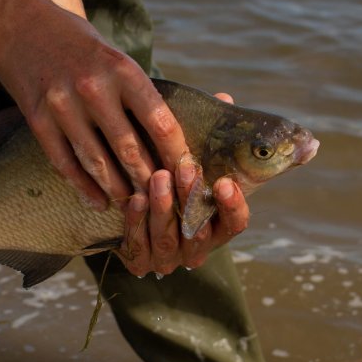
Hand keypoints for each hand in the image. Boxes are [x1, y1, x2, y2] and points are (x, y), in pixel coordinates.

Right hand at [0, 5, 187, 210]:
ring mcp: (62, 105)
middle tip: (163, 200)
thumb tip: (172, 140)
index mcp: (123, 70)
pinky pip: (64, 163)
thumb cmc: (81, 46)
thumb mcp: (117, 58)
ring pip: (97, 162)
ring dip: (118, 189)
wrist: (21, 25)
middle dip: (149, 180)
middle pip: (129, 149)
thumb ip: (141, 95)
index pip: (160, 123)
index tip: (187, 174)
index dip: (177, 154)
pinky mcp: (37, 119)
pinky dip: (83, 187)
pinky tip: (98, 202)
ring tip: (133, 204)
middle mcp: (93, 88)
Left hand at [117, 94, 250, 276]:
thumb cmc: (166, 178)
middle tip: (185, 170)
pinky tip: (134, 199)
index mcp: (217, 227)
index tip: (224, 182)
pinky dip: (136, 223)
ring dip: (163, 209)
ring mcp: (168, 259)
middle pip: (200, 233)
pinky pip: (139, 247)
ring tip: (157, 178)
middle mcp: (197, 248)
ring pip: (169, 241)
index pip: (236, 224)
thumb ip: (208, 137)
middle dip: (191, 199)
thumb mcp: (189, 159)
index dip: (233, 206)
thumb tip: (224, 99)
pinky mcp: (139, 263)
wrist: (124, 207)